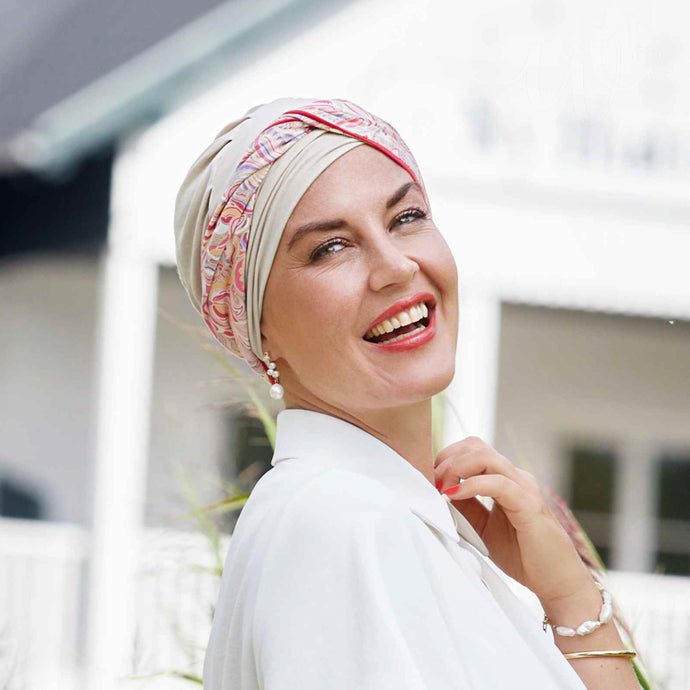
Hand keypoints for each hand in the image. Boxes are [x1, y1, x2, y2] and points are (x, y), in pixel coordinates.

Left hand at [434, 436, 593, 602]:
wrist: (558, 583)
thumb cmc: (522, 555)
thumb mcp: (482, 528)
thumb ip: (464, 508)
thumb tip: (437, 492)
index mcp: (505, 479)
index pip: (472, 450)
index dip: (446, 457)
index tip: (428, 477)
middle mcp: (515, 477)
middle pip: (476, 445)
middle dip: (447, 458)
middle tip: (431, 481)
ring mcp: (524, 488)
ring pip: (486, 456)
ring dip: (456, 467)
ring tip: (441, 487)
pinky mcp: (529, 505)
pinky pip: (498, 483)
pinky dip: (471, 485)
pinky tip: (454, 495)